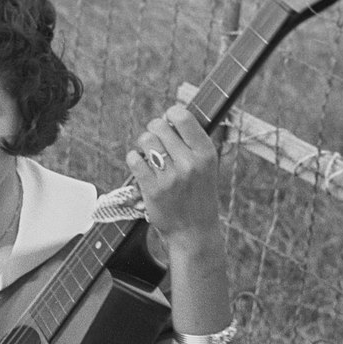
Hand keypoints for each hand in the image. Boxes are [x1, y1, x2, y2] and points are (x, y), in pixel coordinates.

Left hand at [126, 105, 222, 245]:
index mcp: (206, 153)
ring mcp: (170, 176)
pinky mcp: (152, 188)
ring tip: (150, 155)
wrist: (194, 230)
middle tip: (157, 142)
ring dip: (144, 145)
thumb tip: (173, 112)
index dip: (171, 114)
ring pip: (145, 140)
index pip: (183, 117)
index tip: (169, 122)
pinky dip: (134, 159)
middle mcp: (189, 163)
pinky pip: (134, 159)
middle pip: (159, 126)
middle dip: (154, 130)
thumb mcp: (209, 166)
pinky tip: (141, 165)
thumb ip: (194, 141)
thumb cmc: (199, 193)